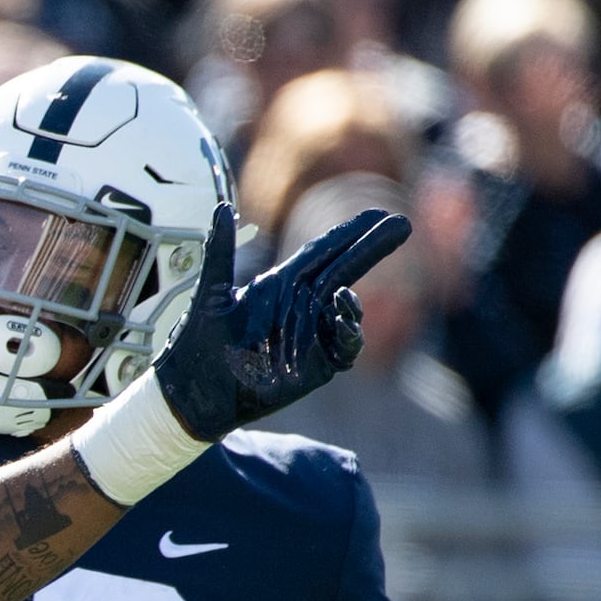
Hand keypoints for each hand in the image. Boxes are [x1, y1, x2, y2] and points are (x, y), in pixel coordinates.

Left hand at [152, 203, 409, 439]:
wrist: (197, 393)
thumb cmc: (198, 343)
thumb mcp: (209, 293)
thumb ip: (220, 251)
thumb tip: (221, 207)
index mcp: (279, 283)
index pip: (322, 251)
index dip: (349, 232)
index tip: (375, 214)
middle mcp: (301, 303)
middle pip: (345, 269)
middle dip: (372, 248)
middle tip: (403, 224)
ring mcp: (312, 332)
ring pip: (348, 307)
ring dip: (353, 300)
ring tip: (342, 295)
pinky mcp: (319, 362)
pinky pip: (346, 344)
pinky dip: (350, 332)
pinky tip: (342, 319)